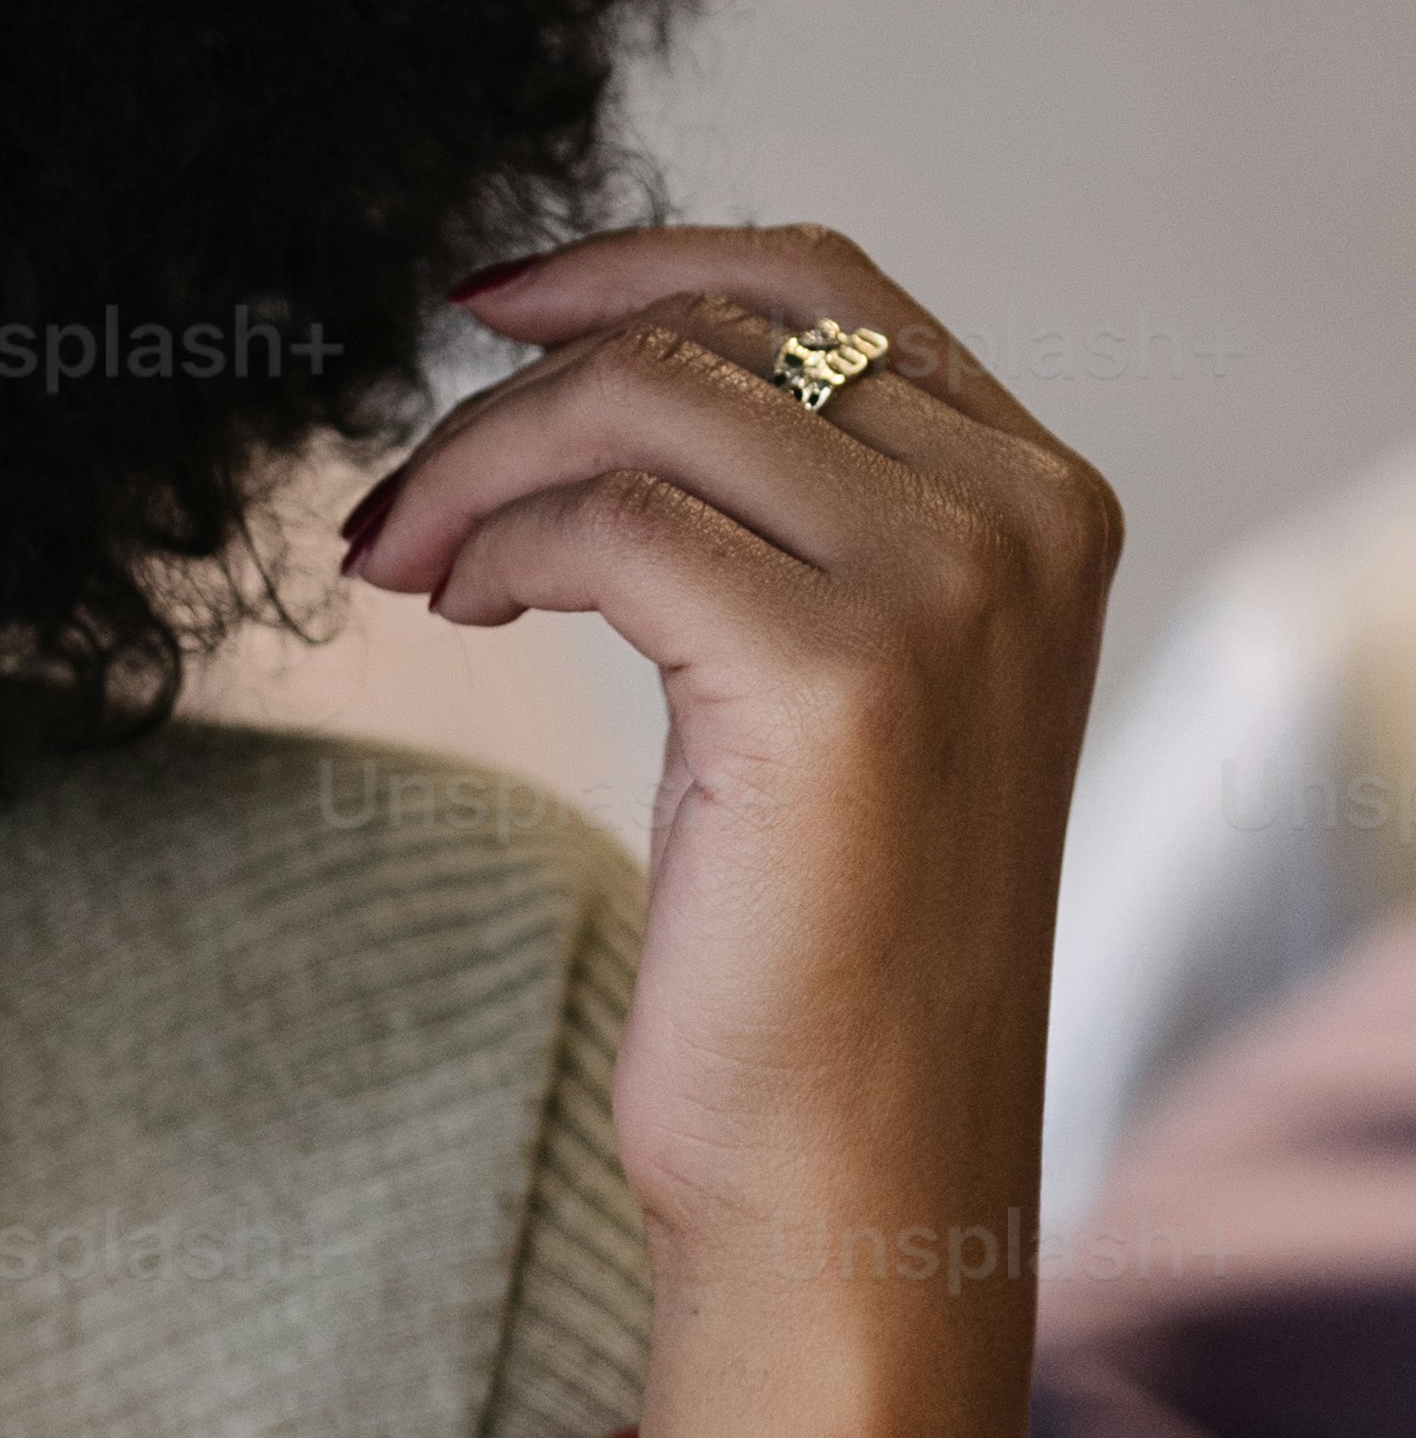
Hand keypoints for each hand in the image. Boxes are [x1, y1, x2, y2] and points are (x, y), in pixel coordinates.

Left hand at [343, 225, 1118, 1277]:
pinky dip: (491, 542)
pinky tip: (453, 606)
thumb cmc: (820, 951)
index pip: (816, 284)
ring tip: (403, 559)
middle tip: (398, 505)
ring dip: (475, 462)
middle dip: (514, 392)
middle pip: (709, 333)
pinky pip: (604, 525)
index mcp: (1039, 499)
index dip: (628, 267)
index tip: (482, 306)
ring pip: (641, 402)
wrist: (857, 1171)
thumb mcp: (832, 683)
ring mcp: (945, 588)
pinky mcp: (838, 675)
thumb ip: (786, 517)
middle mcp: (1018, 519)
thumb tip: (596, 365)